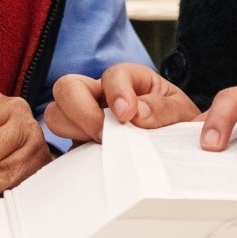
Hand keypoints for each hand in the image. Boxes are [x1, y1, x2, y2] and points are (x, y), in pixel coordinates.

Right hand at [43, 63, 200, 143]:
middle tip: (104, 135)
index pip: (112, 74)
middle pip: (67, 87)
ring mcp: (86, 120)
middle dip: (80, 109)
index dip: (116, 92)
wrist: (176, 151)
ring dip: (72, 130)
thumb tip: (137, 115)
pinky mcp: (80, 145)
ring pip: (56, 114)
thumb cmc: (178, 126)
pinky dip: (65, 154)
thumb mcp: (180, 114)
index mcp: (130, 81)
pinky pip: (59, 146)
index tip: (127, 116)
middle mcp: (101, 96)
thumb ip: (162, 110)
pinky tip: (89, 164)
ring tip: (100, 148)